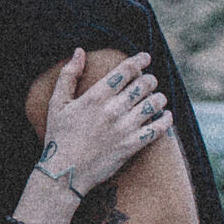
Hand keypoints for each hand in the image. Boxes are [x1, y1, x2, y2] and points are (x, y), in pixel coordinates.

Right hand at [38, 48, 170, 197]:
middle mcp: (112, 109)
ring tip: (158, 98)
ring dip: (159, 98)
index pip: (125, 70)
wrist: (65, 172)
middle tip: (150, 81)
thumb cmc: (59, 136)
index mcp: (95, 96)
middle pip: (143, 84)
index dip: (139, 60)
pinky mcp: (131, 146)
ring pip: (153, 104)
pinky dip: (166, 120)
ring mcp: (124, 128)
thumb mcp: (56, 103)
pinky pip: (157, 129)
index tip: (146, 57)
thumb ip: (68, 75)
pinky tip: (166, 116)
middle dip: (150, 79)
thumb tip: (79, 51)